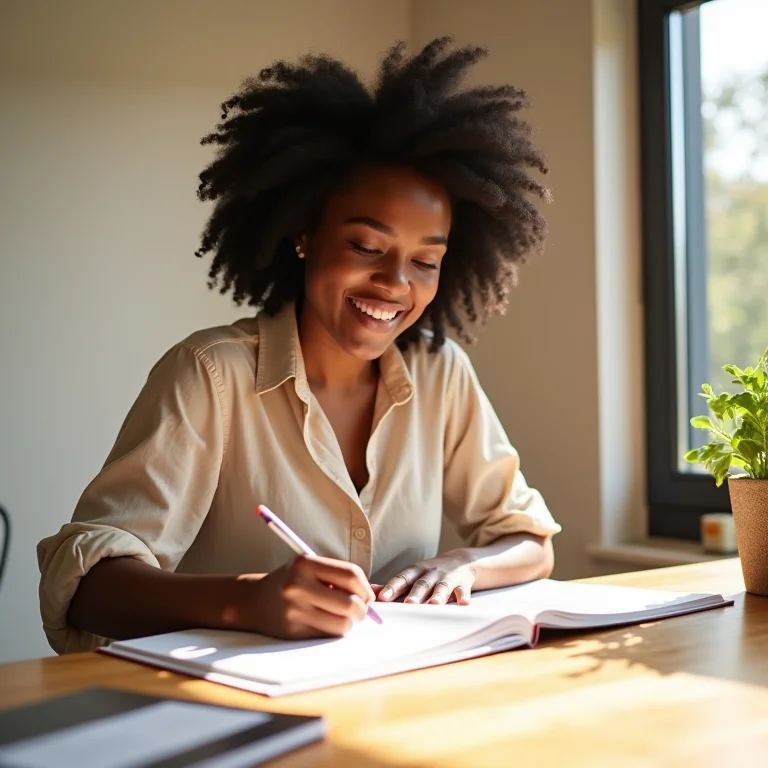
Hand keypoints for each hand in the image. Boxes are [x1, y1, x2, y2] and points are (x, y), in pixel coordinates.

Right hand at [238, 555, 375, 639]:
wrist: (252, 600)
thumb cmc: (291, 581)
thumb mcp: (312, 568)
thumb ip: (344, 577)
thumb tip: (382, 590)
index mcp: (305, 563)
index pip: (350, 574)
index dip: (366, 588)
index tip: (368, 596)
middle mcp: (298, 585)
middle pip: (349, 603)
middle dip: (362, 611)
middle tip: (360, 612)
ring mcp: (294, 609)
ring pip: (342, 624)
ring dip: (349, 623)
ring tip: (342, 617)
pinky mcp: (293, 630)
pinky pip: (327, 635)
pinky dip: (334, 631)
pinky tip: (326, 623)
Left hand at [377, 552, 475, 604]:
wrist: (462, 561)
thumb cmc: (430, 573)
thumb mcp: (412, 575)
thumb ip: (394, 585)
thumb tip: (371, 592)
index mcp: (415, 572)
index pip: (401, 579)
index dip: (392, 588)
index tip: (382, 598)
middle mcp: (430, 573)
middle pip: (421, 584)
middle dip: (415, 594)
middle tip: (408, 604)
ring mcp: (447, 578)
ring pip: (441, 587)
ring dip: (438, 596)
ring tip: (434, 605)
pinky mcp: (462, 584)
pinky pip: (463, 590)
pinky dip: (463, 597)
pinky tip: (464, 604)